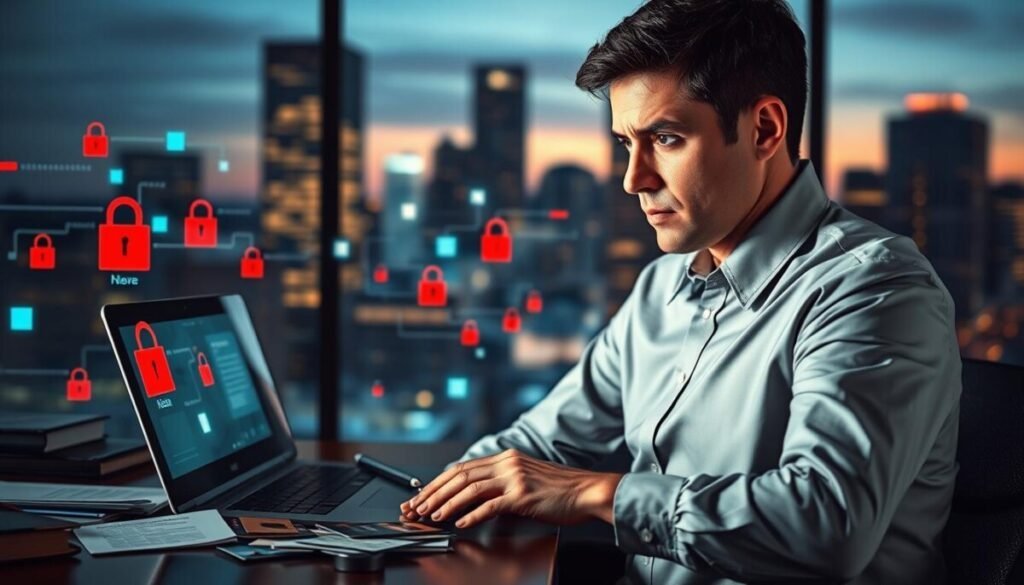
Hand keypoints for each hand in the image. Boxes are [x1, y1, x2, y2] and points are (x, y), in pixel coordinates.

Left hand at [399, 448, 621, 528]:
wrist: (588, 491)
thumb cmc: (558, 489)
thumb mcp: (525, 478)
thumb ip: (499, 481)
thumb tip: (470, 493)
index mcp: (506, 458)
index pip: (462, 468)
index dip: (438, 482)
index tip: (422, 495)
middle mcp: (507, 464)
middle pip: (460, 475)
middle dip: (434, 492)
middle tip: (417, 507)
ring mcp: (515, 478)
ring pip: (470, 488)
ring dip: (446, 503)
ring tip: (432, 515)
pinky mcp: (523, 495)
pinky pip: (491, 505)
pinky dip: (472, 514)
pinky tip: (460, 522)